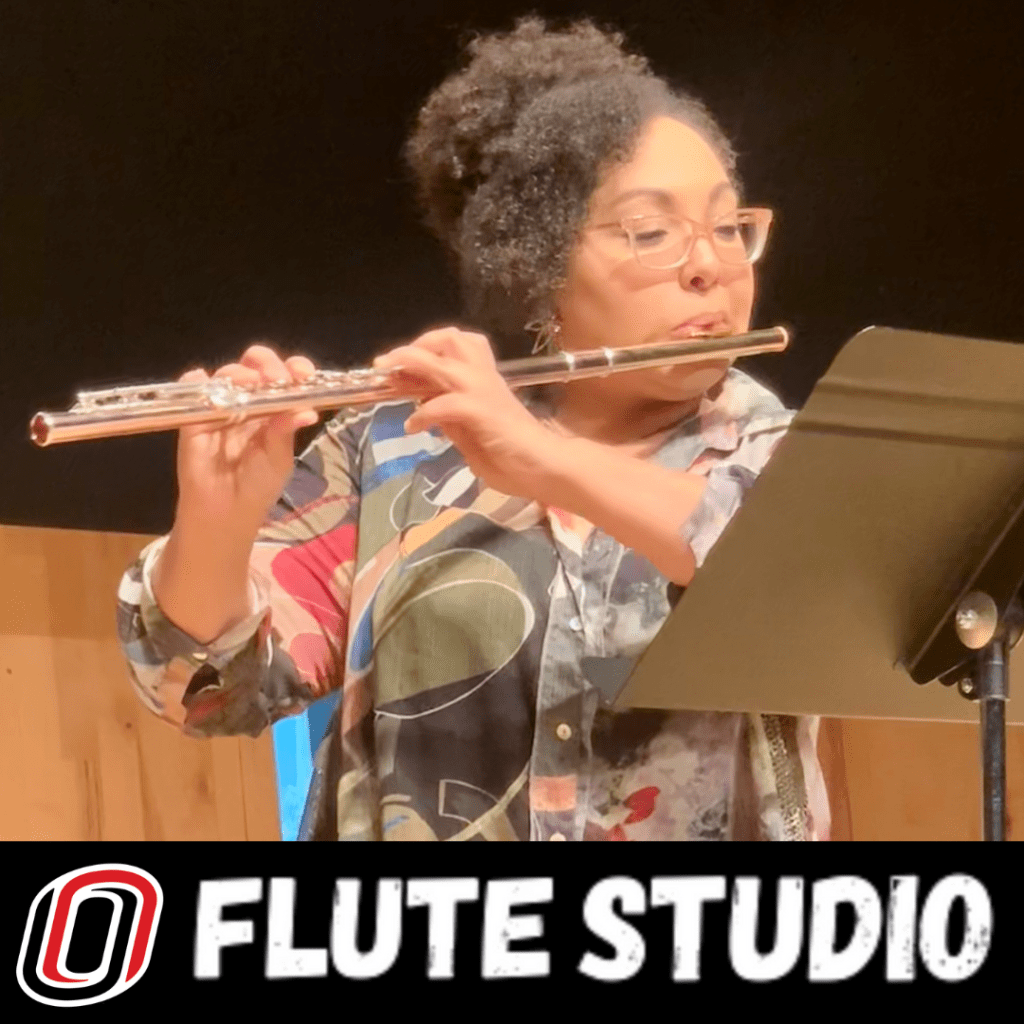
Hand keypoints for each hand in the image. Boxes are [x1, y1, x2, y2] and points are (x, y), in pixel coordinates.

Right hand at [174, 343, 319, 540]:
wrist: (225, 511)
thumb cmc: (258, 486)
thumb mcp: (278, 460)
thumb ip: (286, 432)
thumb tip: (307, 411)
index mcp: (276, 409)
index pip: (286, 379)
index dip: (295, 370)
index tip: (303, 374)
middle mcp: (249, 402)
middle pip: (256, 367)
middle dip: (267, 364)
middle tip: (274, 378)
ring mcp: (221, 406)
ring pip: (228, 374)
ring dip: (239, 372)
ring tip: (249, 384)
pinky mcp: (194, 415)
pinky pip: (192, 388)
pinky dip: (197, 380)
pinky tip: (206, 382)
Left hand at [373, 328, 561, 499]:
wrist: (545, 466)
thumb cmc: (516, 458)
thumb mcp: (473, 436)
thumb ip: (452, 421)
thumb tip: (428, 408)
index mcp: (485, 380)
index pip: (454, 346)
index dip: (423, 351)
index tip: (399, 369)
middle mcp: (483, 377)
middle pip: (447, 338)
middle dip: (415, 347)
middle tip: (391, 366)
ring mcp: (482, 390)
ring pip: (441, 359)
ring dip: (411, 363)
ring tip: (389, 378)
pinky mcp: (480, 409)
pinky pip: (442, 402)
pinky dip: (422, 413)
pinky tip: (413, 427)